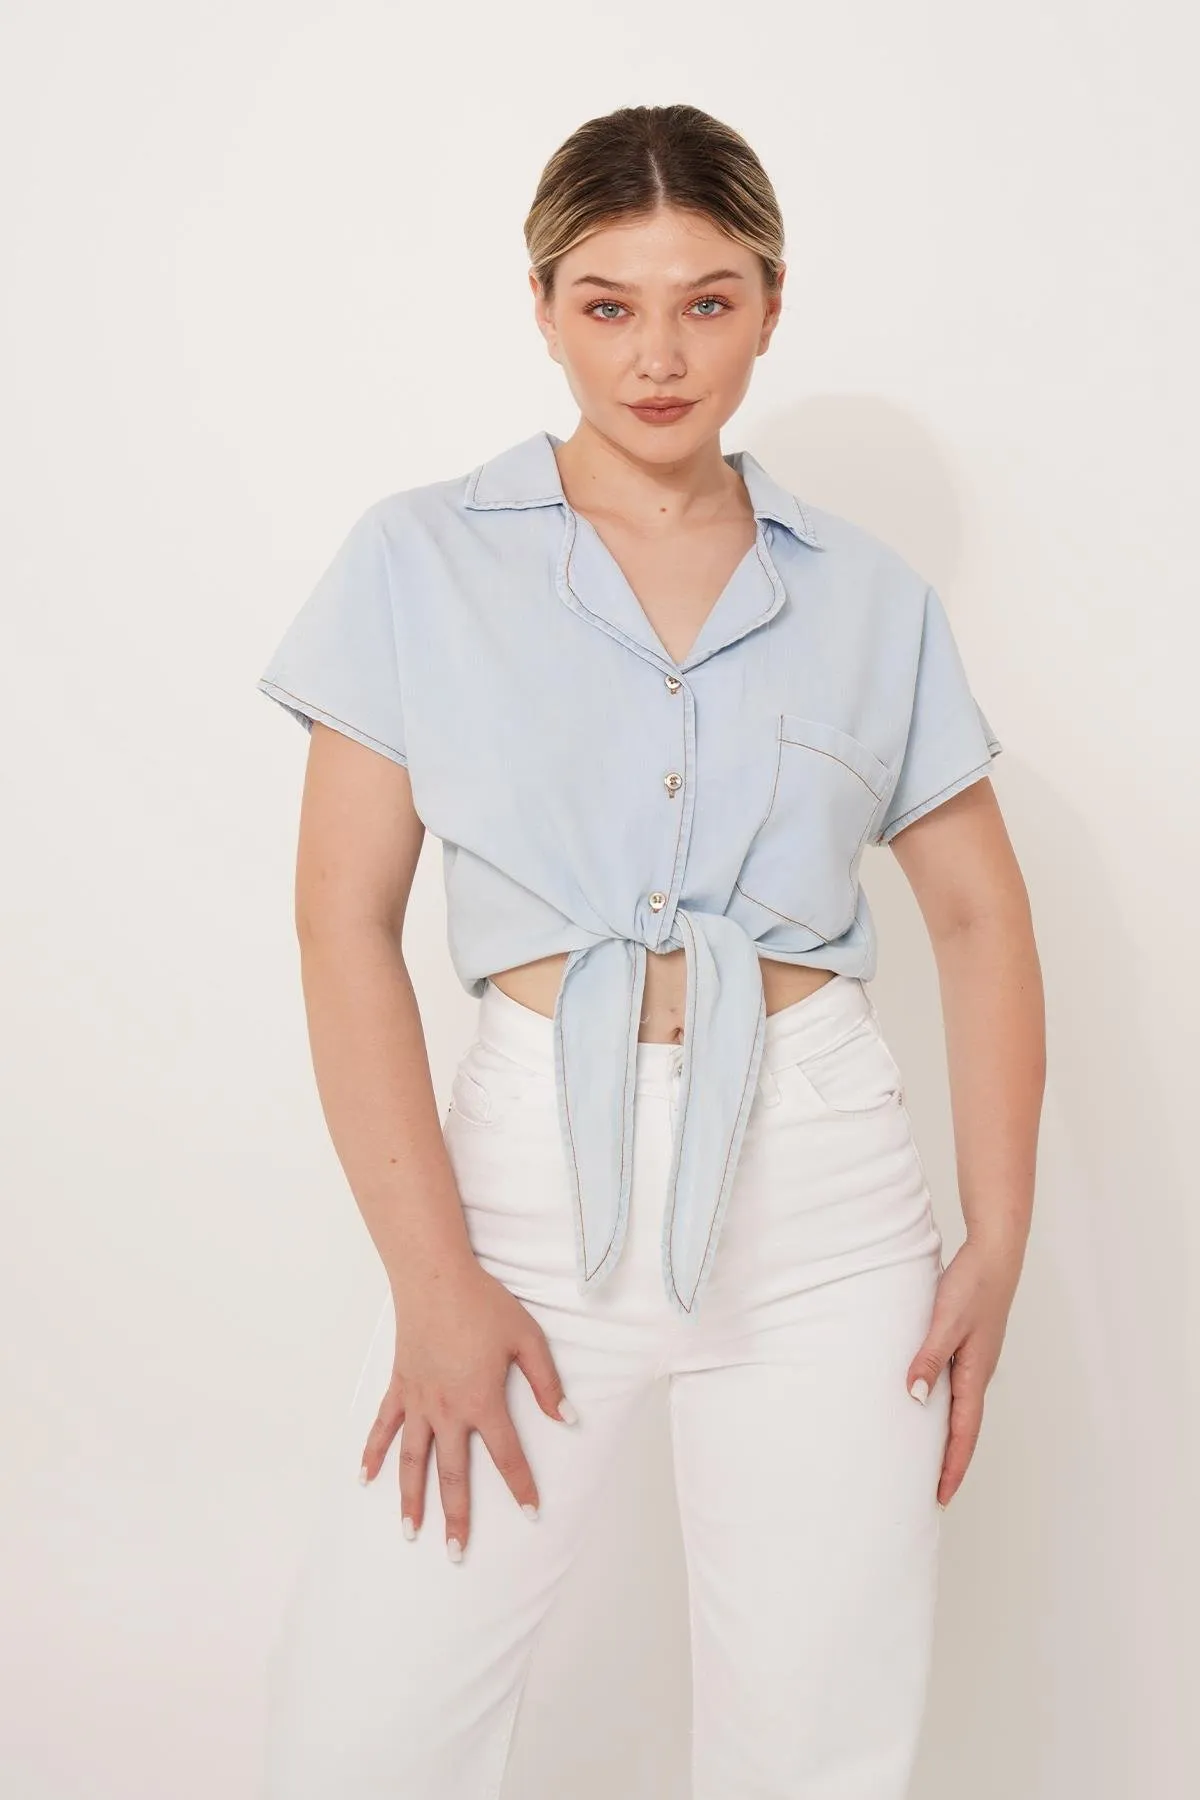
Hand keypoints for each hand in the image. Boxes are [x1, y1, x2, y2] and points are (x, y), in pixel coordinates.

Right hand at [357, 1257, 577, 1560]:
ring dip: (410, 1498)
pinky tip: (366, 1478)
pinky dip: (373, 1453)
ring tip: (411, 1532)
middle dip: (457, 1516)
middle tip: (457, 1553)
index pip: (507, 1455)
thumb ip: (546, 1382)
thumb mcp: (527, 1339)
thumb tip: (567, 1419)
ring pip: (412, 1460)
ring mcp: (418, 1400)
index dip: (521, 1486)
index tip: (532, 1514)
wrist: (435, 1277)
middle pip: (452, 1473)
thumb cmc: (484, 1304)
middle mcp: (447, 1410)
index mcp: (482, 1400)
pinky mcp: (399, 1386)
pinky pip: (384, 1426)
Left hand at [905, 1236, 1022, 1508]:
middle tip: (933, 1493)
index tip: (940, 1497)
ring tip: (930, 1460)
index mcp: (975, 1374)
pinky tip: (930, 1407)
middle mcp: (978, 1373)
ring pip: (961, 1410)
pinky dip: (946, 1409)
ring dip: (949, 1438)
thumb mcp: (945, 1322)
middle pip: (964, 1429)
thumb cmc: (972, 1285)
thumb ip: (929, 1358)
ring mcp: (975, 1360)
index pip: (963, 1433)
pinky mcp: (970, 1346)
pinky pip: (957, 1389)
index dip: (952, 1466)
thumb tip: (915, 1397)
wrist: (994, 1253)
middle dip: (951, 1462)